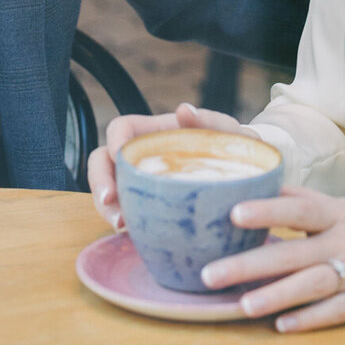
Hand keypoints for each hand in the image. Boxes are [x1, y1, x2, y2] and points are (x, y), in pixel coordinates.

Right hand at [87, 102, 243, 228]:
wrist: (245, 178)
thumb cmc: (232, 149)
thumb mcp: (227, 131)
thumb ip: (210, 119)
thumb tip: (183, 110)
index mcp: (154, 132)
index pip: (120, 128)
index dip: (114, 139)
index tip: (120, 155)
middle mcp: (140, 157)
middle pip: (101, 161)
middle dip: (99, 180)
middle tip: (110, 200)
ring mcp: (139, 184)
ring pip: (106, 191)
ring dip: (105, 208)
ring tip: (121, 225)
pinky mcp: (145, 207)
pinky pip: (122, 214)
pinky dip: (121, 224)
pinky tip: (132, 234)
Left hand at [200, 188, 344, 332]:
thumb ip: (312, 203)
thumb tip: (272, 190)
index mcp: (342, 214)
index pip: (297, 208)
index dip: (265, 210)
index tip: (231, 212)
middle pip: (293, 251)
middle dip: (249, 263)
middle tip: (209, 273)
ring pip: (312, 285)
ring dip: (275, 296)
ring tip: (241, 306)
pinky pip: (339, 312)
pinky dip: (312, 320)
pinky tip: (284, 328)